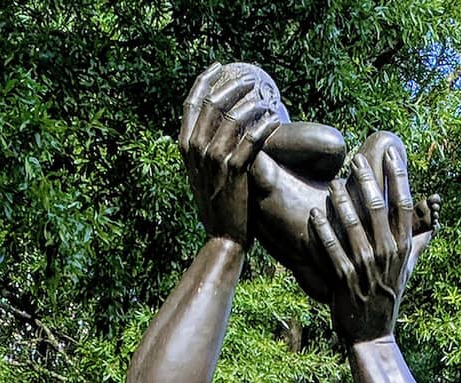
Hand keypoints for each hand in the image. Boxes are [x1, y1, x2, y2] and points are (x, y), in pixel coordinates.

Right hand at [179, 65, 278, 244]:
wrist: (223, 237)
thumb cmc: (218, 206)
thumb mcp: (202, 175)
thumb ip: (206, 150)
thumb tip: (219, 125)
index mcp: (186, 148)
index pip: (191, 104)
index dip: (205, 81)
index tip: (219, 67)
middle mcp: (197, 150)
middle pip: (213, 103)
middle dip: (233, 86)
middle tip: (251, 80)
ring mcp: (215, 160)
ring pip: (233, 117)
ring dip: (252, 103)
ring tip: (266, 98)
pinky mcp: (235, 171)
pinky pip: (251, 139)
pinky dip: (263, 126)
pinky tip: (273, 120)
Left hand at [309, 137, 416, 343]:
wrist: (372, 333)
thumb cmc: (389, 297)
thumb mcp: (408, 269)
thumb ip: (419, 241)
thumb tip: (435, 216)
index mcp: (403, 248)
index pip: (403, 204)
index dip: (397, 176)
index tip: (391, 153)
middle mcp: (386, 254)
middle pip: (377, 207)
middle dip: (366, 179)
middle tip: (355, 158)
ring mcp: (365, 267)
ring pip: (352, 225)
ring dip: (340, 200)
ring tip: (333, 182)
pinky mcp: (345, 279)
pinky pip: (332, 249)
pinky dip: (322, 231)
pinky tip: (314, 214)